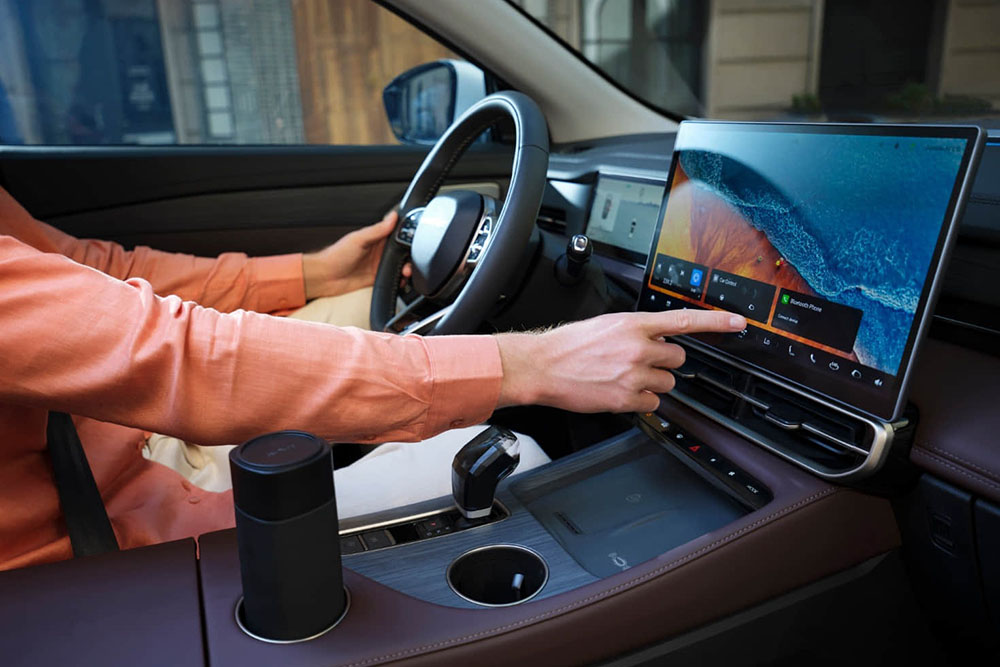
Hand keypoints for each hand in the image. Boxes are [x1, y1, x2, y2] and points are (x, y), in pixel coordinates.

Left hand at [302, 211, 411, 299]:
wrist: (326, 277)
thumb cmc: (336, 255)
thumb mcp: (358, 239)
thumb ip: (377, 229)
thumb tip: (392, 217)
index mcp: (375, 237)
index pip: (396, 234)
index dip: (407, 237)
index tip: (415, 241)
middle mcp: (379, 251)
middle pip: (402, 251)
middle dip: (410, 256)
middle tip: (410, 260)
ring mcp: (379, 264)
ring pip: (400, 265)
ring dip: (407, 268)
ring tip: (406, 271)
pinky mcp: (378, 278)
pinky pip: (394, 279)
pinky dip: (400, 280)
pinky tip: (401, 280)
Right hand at [495, 310, 745, 412]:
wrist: (542, 366)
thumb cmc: (568, 345)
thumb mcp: (606, 324)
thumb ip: (636, 330)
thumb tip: (658, 338)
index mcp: (634, 324)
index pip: (684, 320)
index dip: (717, 322)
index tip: (739, 322)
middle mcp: (638, 348)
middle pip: (678, 358)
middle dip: (664, 362)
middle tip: (639, 363)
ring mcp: (634, 374)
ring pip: (667, 383)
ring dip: (651, 383)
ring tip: (623, 377)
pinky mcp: (626, 398)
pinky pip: (652, 404)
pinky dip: (640, 401)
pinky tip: (619, 392)